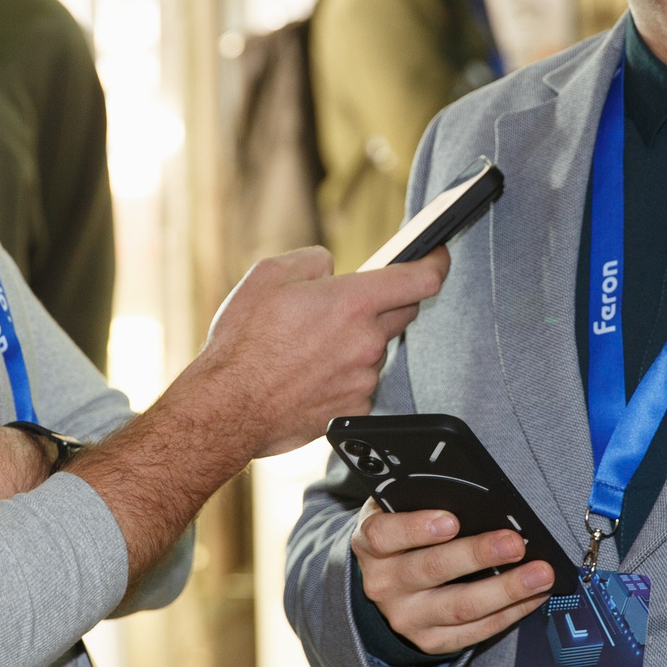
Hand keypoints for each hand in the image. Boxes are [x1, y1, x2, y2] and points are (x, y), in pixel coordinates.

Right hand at [187, 246, 449, 460]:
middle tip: (347, 306)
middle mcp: (367, 341)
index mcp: (353, 302)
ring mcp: (364, 379)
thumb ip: (313, 260)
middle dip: (384, 303)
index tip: (439, 256)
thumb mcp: (269, 274)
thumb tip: (331, 268)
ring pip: (377, 350)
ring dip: (358, 343)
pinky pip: (361, 384)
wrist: (227, 407)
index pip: (421, 278)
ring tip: (311, 348)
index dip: (437, 262)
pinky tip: (310, 376)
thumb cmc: (243, 342)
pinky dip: (344, 376)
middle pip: (403, 312)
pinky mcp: (356, 410)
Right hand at [351, 504, 553, 654]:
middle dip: (478, 555)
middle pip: (432, 570)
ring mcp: (407, 617)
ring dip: (505, 589)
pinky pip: (475, 631)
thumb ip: (424, 500)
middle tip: (515, 543)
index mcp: (371, 544)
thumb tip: (478, 493)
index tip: (451, 521)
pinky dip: (510, 613)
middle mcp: (384, 584)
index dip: (416, 528)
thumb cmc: (404, 536)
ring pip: (459, 607)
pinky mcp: (431, 640)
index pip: (385, 535)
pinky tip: (534, 596)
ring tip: (539, 574)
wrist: (388, 584)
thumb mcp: (399, 512)